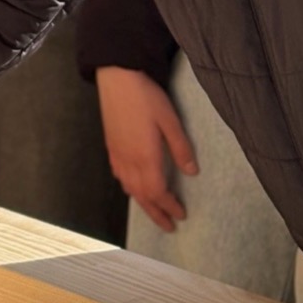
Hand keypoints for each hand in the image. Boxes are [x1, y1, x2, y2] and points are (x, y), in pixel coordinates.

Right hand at [95, 66, 197, 230]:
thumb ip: (180, 147)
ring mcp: (117, 153)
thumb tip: (191, 171)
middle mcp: (129, 160)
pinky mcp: (110, 145)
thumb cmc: (145, 96)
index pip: (158, 192)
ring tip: (154, 209)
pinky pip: (119, 175)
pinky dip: (129, 187)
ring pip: (129, 188)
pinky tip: (133, 184)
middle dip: (156, 213)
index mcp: (146, 156)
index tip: (181, 215)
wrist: (116, 76)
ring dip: (142, 202)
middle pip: (142, 196)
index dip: (170, 206)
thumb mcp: (170, 120)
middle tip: (168, 226)